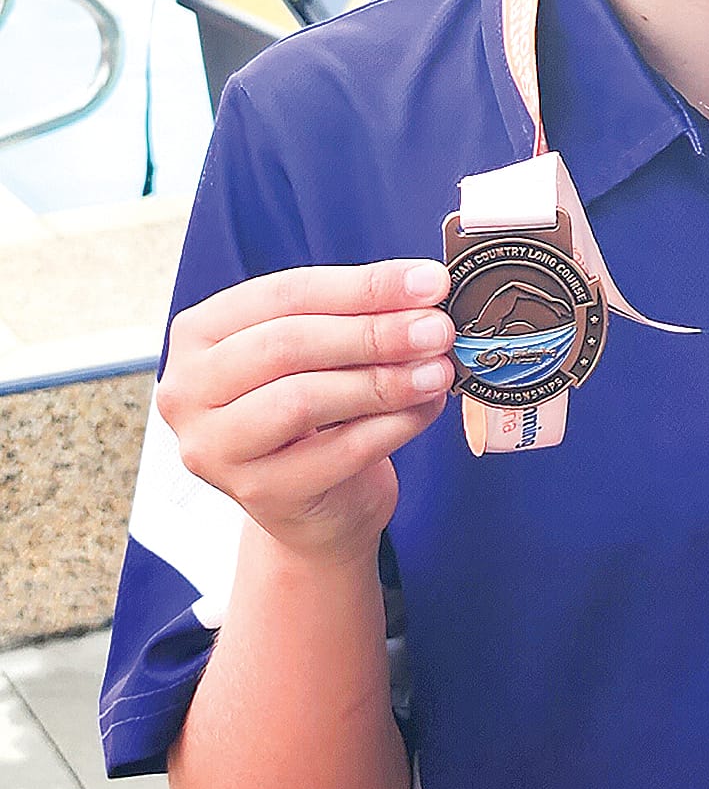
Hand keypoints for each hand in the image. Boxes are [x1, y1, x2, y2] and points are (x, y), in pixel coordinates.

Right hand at [158, 260, 454, 564]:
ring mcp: (216, 446)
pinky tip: (426, 410)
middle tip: (437, 329)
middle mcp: (190, 388)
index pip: (285, 294)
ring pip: (303, 400)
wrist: (318, 505)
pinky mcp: (258, 493)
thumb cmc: (318, 414)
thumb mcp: (324, 354)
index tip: (429, 282)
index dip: (362, 285)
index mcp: (199, 332)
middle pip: (288, 344)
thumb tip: (425, 290)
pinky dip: (390, 427)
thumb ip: (357, 318)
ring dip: (382, 381)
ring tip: (437, 370)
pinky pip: (335, 453)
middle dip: (373, 332)